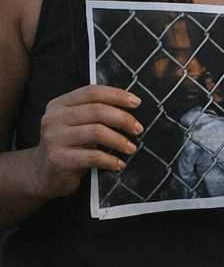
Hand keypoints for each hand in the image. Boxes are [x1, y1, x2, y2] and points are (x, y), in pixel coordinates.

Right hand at [30, 85, 141, 200]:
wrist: (42, 174)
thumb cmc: (68, 146)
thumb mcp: (76, 124)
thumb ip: (95, 112)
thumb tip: (132, 104)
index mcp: (59, 105)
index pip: (92, 92)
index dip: (117, 95)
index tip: (137, 102)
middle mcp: (53, 119)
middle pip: (97, 110)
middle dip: (124, 119)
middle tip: (138, 128)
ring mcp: (54, 139)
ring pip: (97, 132)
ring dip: (120, 140)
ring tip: (131, 148)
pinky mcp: (58, 160)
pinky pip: (93, 156)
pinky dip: (111, 160)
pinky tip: (118, 164)